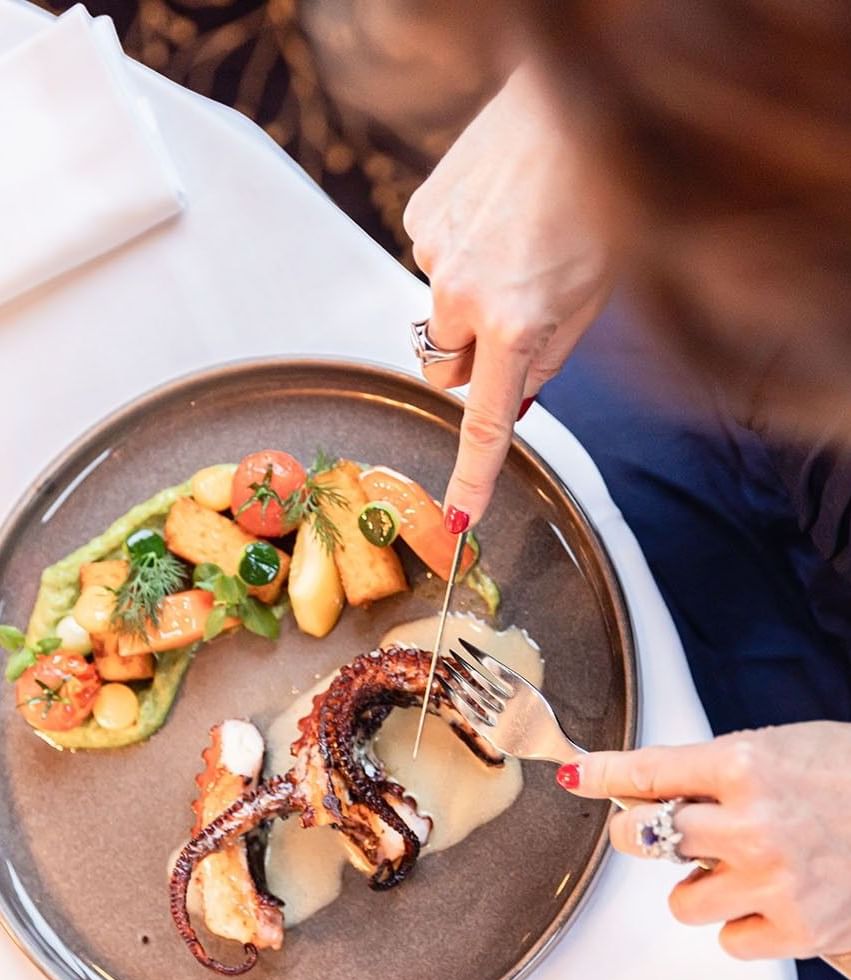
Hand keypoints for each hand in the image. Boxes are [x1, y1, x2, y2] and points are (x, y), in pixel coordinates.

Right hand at [403, 65, 608, 526]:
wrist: (576, 108)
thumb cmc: (602, 200)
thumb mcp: (592, 301)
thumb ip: (547, 360)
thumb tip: (514, 399)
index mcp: (515, 326)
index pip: (486, 423)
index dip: (473, 478)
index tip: (461, 521)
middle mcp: (463, 297)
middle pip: (448, 367)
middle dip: (475, 357)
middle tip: (514, 316)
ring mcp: (434, 255)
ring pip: (441, 312)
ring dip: (470, 299)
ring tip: (515, 247)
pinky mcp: (420, 218)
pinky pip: (433, 262)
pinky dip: (460, 255)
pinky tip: (494, 218)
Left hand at [557, 722, 850, 959]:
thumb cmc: (848, 775)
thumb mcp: (777, 748)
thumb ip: (710, 769)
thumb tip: (643, 783)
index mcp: (744, 764)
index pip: (648, 769)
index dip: (602, 773)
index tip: (575, 774)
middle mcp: (751, 823)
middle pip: (645, 837)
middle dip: (642, 832)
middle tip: (662, 828)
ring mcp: (772, 880)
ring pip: (680, 899)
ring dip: (699, 884)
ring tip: (742, 865)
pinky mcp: (796, 929)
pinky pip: (727, 940)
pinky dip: (741, 923)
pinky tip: (772, 897)